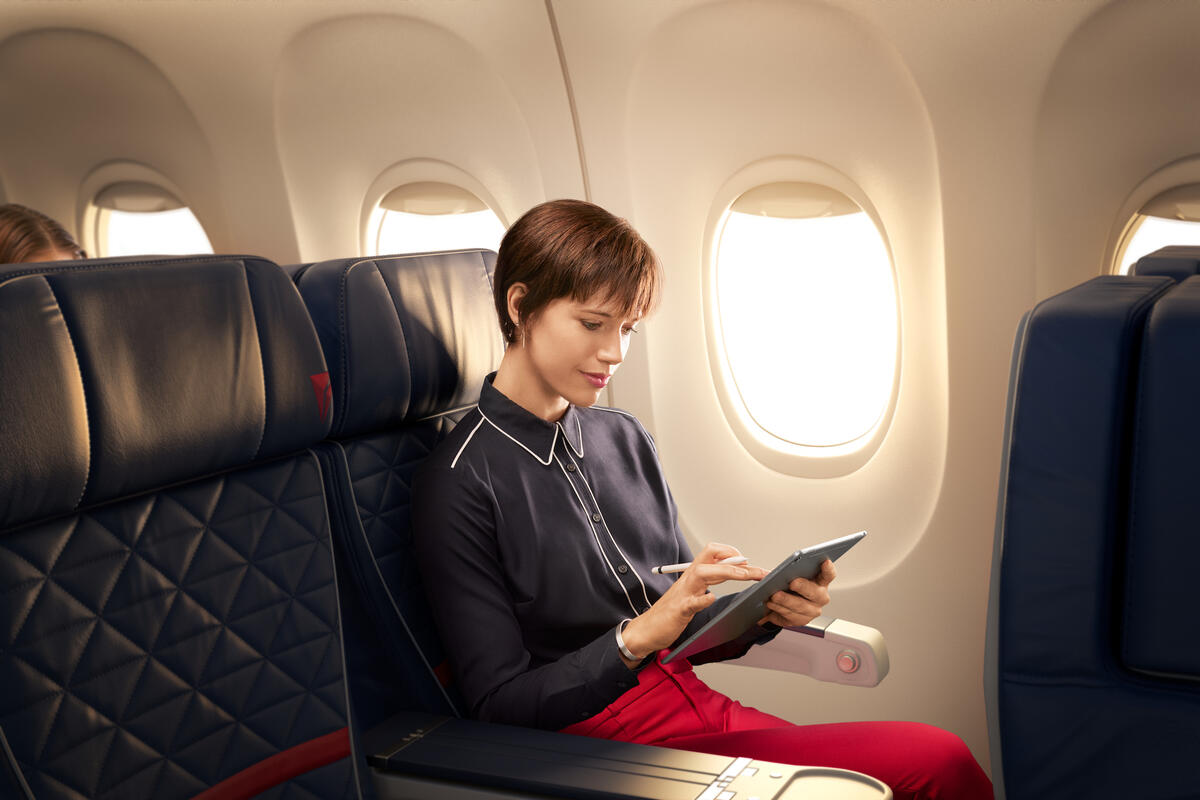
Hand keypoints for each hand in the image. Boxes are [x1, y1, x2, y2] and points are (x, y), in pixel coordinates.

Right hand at [618, 542, 766, 667]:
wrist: (647, 629)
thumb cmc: (671, 611)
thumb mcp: (693, 591)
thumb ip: (709, 581)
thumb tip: (732, 571)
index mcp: (693, 574)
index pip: (713, 551)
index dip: (732, 553)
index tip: (748, 562)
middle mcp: (688, 579)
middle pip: (711, 557)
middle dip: (736, 560)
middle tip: (758, 570)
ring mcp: (683, 594)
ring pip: (702, 574)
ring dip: (725, 572)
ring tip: (744, 576)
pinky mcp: (678, 610)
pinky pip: (691, 603)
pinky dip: (702, 600)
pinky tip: (711, 599)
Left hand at [756, 558, 835, 627]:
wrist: (779, 605)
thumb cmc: (787, 586)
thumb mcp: (782, 575)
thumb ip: (776, 571)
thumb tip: (761, 572)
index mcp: (820, 581)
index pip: (828, 574)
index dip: (828, 569)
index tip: (825, 561)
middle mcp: (820, 596)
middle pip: (815, 592)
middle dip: (803, 587)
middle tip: (792, 582)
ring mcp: (812, 610)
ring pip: (801, 606)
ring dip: (786, 600)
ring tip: (774, 595)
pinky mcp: (802, 620)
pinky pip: (791, 615)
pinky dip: (779, 608)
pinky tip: (771, 603)